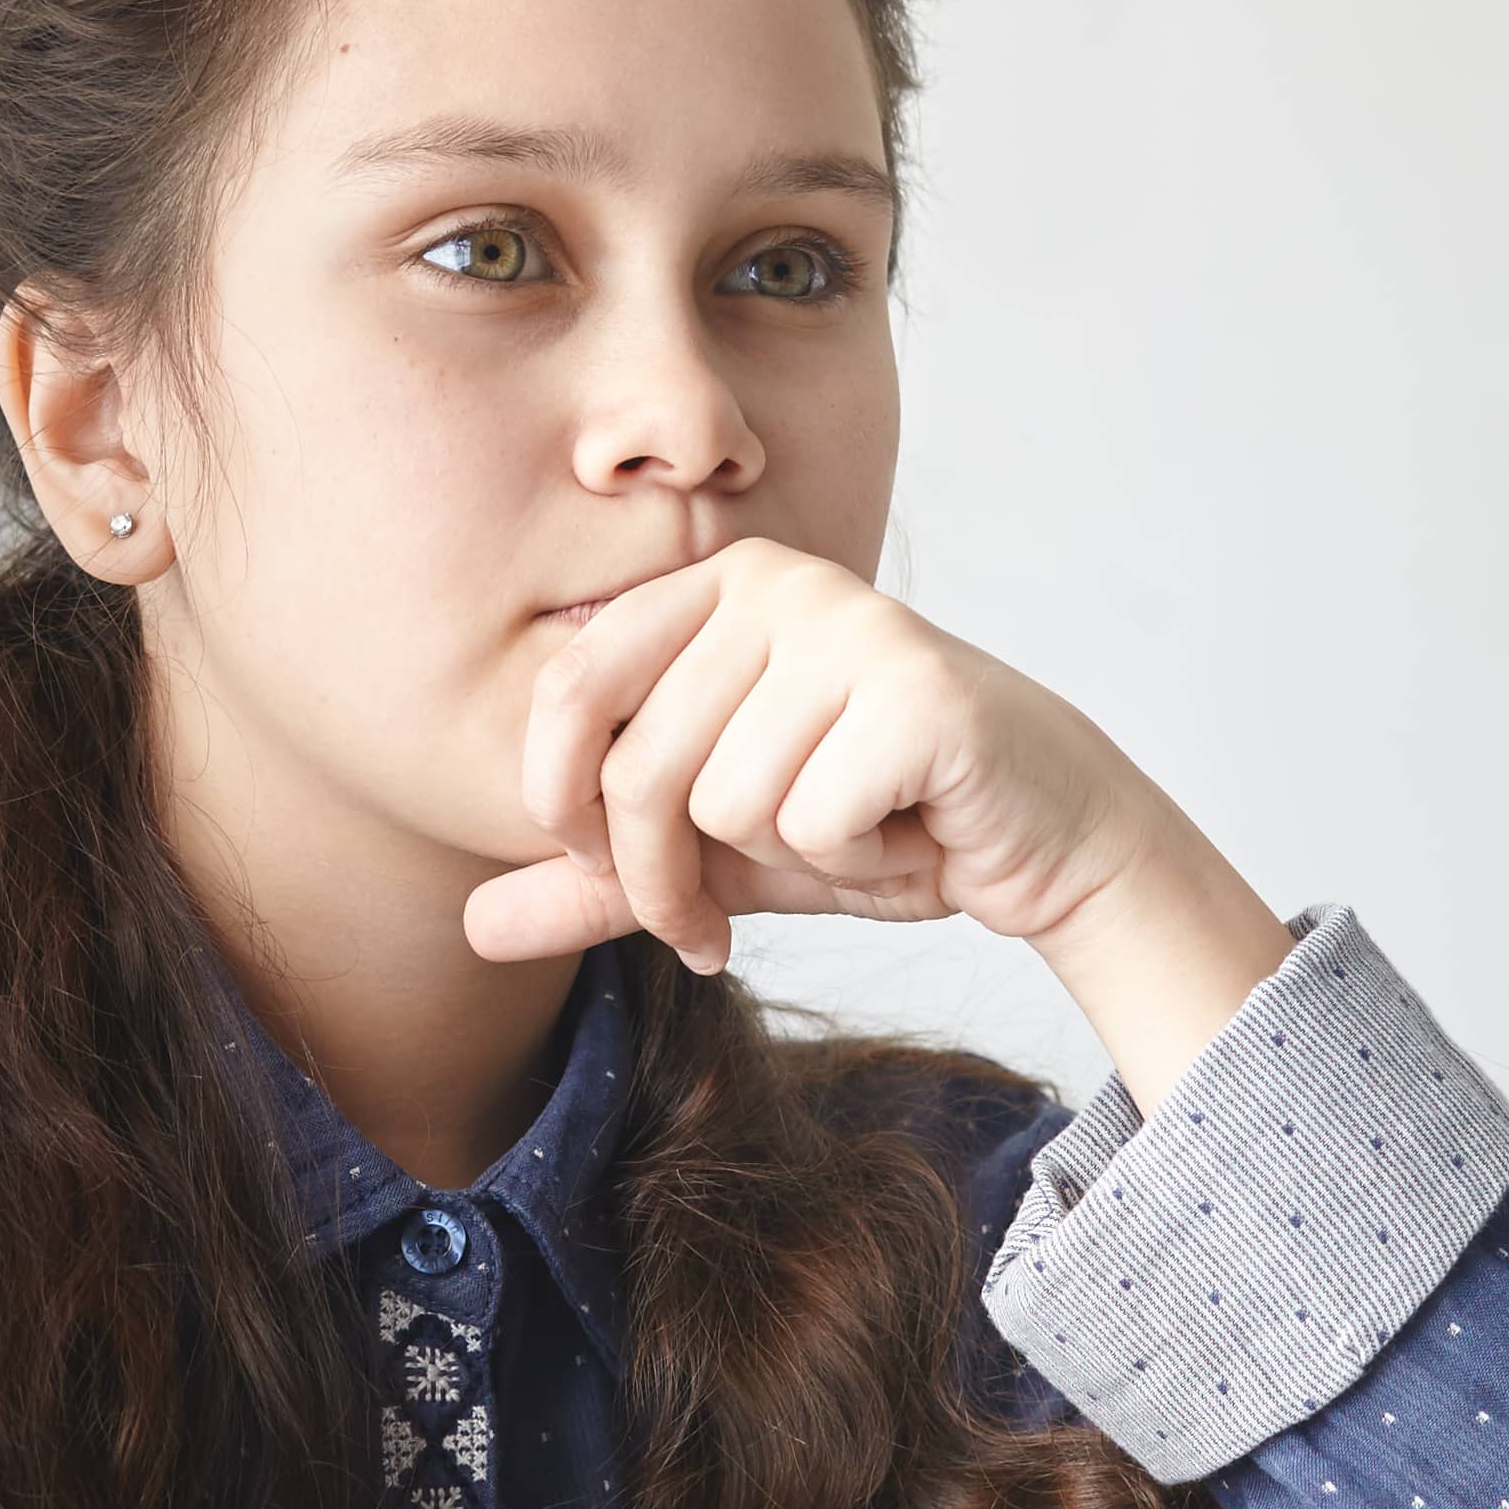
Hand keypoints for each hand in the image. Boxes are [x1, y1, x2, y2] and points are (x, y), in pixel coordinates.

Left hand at [460, 540, 1293, 1109]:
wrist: (1038, 837)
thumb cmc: (875, 821)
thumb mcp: (716, 855)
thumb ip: (598, 880)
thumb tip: (471, 925)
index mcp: (712, 587)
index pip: (568, 691)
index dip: (567, 811)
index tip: (622, 873)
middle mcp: (776, 583)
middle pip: (641, 772)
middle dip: (673, 878)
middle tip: (731, 907)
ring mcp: (852, 625)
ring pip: (728, 804)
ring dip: (789, 858)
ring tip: (855, 824)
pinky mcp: (919, 690)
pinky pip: (811, 821)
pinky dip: (855, 857)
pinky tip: (906, 827)